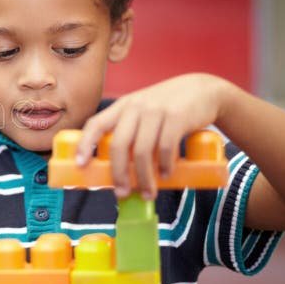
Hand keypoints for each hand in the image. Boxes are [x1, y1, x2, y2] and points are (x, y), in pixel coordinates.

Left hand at [75, 73, 231, 199]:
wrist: (204, 90)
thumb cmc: (169, 109)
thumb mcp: (144, 113)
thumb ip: (130, 133)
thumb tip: (119, 172)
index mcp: (122, 107)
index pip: (96, 124)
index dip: (85, 144)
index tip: (80, 165)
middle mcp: (135, 107)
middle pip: (119, 144)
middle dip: (118, 173)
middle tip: (122, 193)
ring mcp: (156, 110)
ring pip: (142, 150)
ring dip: (144, 177)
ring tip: (148, 192)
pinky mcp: (177, 116)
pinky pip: (165, 147)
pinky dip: (164, 165)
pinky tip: (166, 175)